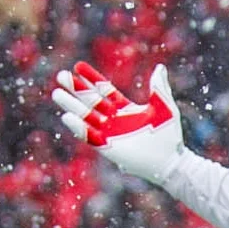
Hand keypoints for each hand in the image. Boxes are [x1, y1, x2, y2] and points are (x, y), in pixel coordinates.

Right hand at [52, 62, 184, 184]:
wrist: (171, 161)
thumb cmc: (170, 135)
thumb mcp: (166, 106)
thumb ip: (159, 87)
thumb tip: (160, 68)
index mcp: (125, 108)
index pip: (104, 89)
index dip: (90, 78)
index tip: (77, 66)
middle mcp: (115, 120)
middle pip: (90, 101)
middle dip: (76, 89)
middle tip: (60, 76)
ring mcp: (110, 133)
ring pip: (86, 116)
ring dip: (72, 106)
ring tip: (57, 93)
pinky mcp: (109, 148)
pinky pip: (90, 136)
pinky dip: (79, 128)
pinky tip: (67, 117)